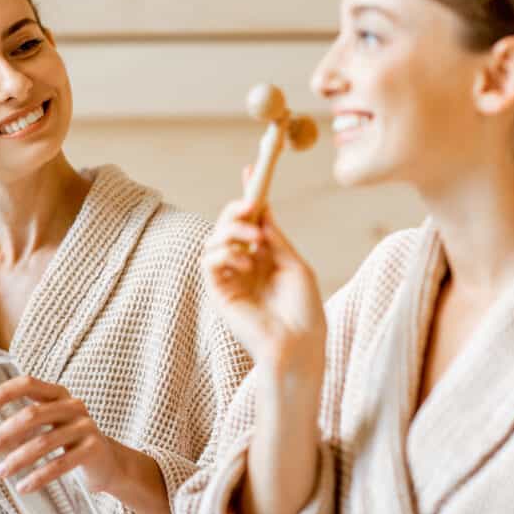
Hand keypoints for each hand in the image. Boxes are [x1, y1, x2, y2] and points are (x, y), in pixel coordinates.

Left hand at [0, 377, 120, 494]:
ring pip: (44, 441)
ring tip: (0, 473)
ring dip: (18, 458)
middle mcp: (72, 406)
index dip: (5, 392)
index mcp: (57, 395)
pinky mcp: (92, 450)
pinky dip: (38, 476)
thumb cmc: (67, 445)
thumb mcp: (39, 435)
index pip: (29, 384)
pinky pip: (60, 463)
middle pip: (32, 414)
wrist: (107, 465)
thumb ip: (10, 438)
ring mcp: (85, 427)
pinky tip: (23, 487)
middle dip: (5, 433)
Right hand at [202, 183, 326, 377]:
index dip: (250, 195)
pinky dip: (225, 254)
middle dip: (237, 209)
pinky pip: (208, 262)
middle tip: (252, 205)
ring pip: (214, 239)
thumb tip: (263, 210)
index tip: (251, 169)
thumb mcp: (294, 265)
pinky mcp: (218, 293)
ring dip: (232, 231)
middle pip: (228, 225)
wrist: (299, 345)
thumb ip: (275, 239)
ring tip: (255, 240)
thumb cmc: (304, 311)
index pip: (251, 220)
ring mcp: (230, 278)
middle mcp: (244, 265)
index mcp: (265, 257)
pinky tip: (245, 264)